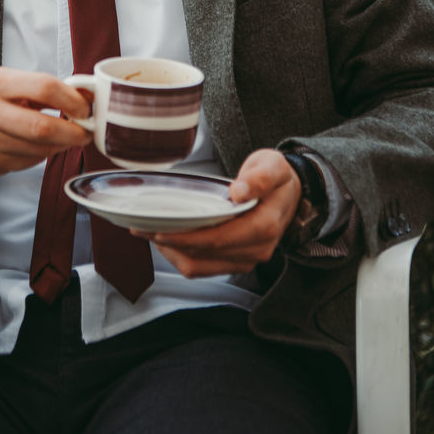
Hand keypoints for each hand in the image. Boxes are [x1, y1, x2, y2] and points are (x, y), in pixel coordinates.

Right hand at [0, 67, 91, 186]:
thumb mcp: (3, 82)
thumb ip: (40, 88)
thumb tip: (83, 97)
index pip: (44, 87)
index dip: (72, 99)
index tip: (86, 107)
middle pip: (43, 126)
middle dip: (74, 132)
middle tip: (87, 132)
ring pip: (40, 149)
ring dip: (62, 145)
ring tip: (68, 137)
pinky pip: (29, 162)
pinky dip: (43, 155)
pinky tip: (42, 146)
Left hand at [132, 149, 301, 277]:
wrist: (291, 193)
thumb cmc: (277, 178)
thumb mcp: (273, 166)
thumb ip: (259, 177)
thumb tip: (239, 191)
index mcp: (264, 227)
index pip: (218, 239)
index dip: (186, 237)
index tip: (160, 229)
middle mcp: (256, 249)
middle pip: (204, 255)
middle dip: (170, 244)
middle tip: (142, 228)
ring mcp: (247, 259)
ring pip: (200, 267)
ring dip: (172, 253)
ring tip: (149, 234)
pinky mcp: (237, 261)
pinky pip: (204, 267)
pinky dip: (183, 256)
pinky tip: (168, 240)